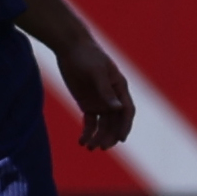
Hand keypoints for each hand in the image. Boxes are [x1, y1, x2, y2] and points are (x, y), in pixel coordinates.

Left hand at [54, 33, 137, 151]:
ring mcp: (100, 102)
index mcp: (120, 88)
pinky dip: (87, 133)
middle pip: (115, 122)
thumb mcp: (97, 72)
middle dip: (110, 136)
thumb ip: (106, 90)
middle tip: (102, 147)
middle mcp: (112, 98)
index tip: (121, 139)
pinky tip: (82, 141)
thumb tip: (117, 108)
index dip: (125, 126)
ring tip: (89, 147)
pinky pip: (89, 123)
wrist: (70, 48)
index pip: (126, 111)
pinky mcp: (86, 104)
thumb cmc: (87, 56)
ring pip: (102, 125)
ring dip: (98, 137)